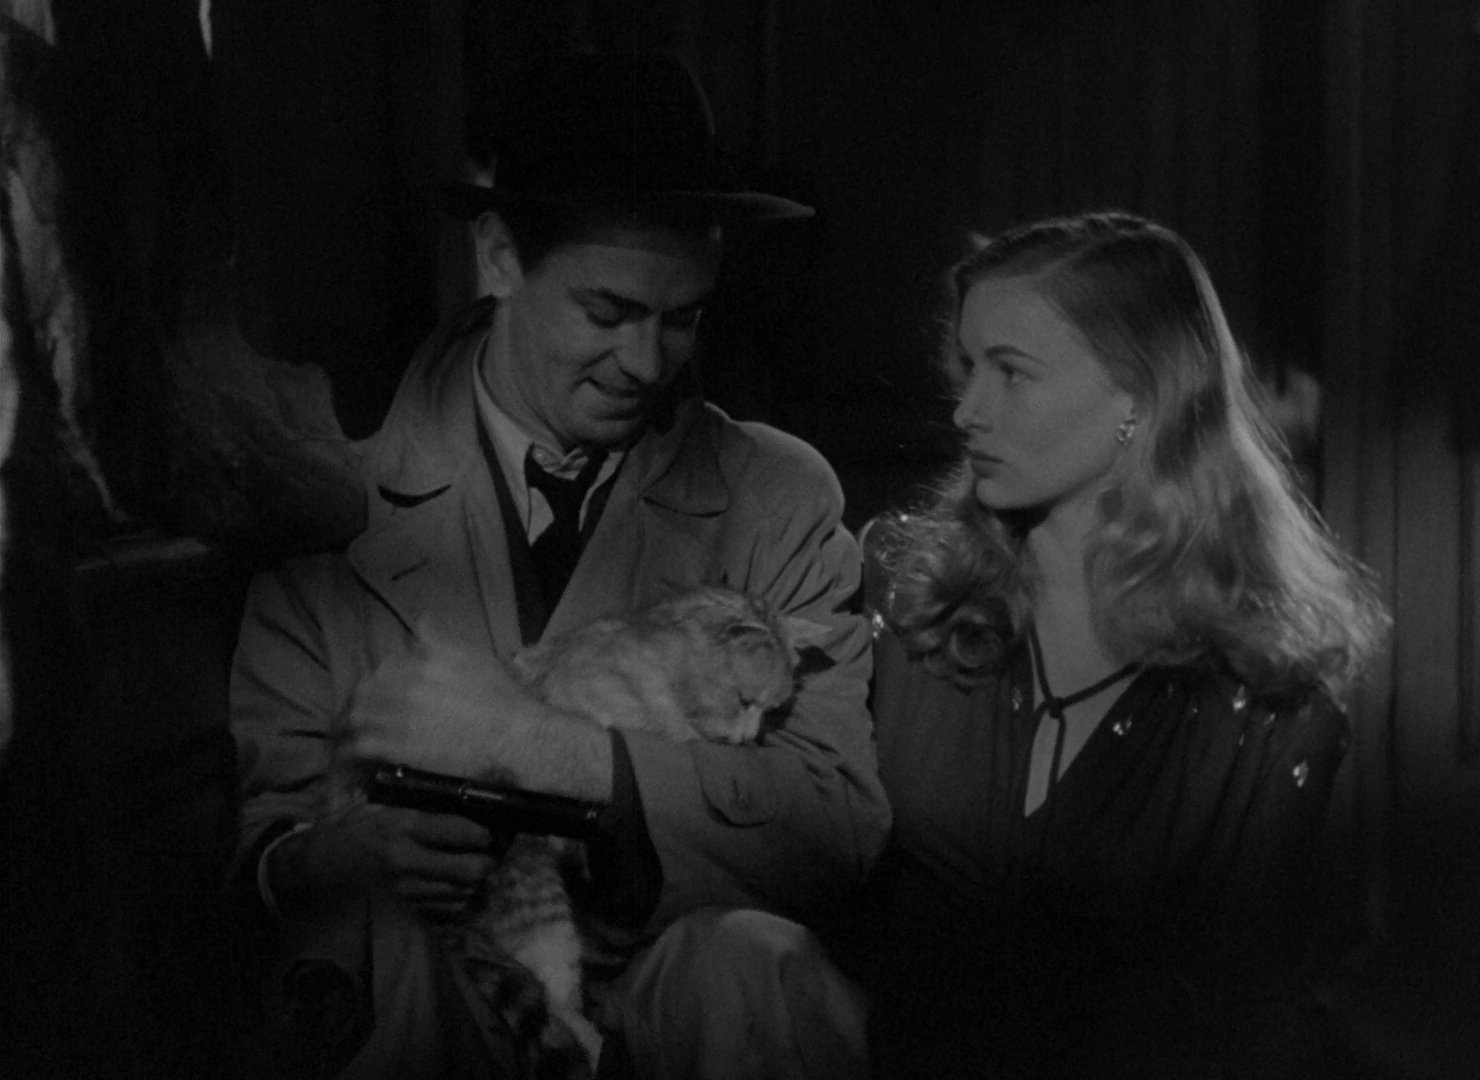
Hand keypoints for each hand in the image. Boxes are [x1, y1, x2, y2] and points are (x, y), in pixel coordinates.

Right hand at [267, 800, 497, 921]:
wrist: (310, 869)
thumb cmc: (346, 832)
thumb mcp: (376, 807)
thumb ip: (414, 808)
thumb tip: (458, 804)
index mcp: (403, 827)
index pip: (462, 831)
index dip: (485, 834)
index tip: (490, 834)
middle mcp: (408, 861)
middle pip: (472, 870)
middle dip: (487, 863)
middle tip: (489, 855)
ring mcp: (406, 891)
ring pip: (463, 893)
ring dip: (474, 884)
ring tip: (472, 871)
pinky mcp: (401, 911)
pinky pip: (446, 912)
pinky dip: (457, 902)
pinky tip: (453, 890)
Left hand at [341, 621, 614, 800]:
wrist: (516, 738)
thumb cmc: (504, 699)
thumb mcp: (476, 656)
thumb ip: (442, 639)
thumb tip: (421, 620)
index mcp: (422, 659)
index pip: (383, 668)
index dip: (374, 684)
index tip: (375, 697)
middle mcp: (404, 682)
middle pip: (363, 691)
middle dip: (353, 706)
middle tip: (353, 722)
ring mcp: (398, 714)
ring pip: (356, 717)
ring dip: (345, 730)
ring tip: (344, 743)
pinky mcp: (395, 745)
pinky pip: (359, 746)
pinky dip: (350, 753)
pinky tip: (352, 762)